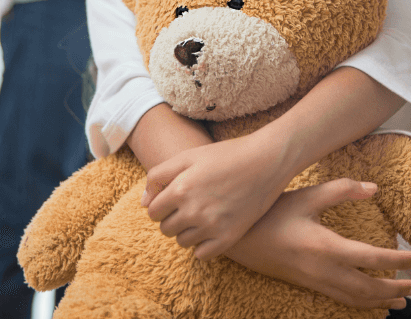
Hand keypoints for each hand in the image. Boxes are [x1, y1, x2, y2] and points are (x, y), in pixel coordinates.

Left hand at [142, 135, 291, 259]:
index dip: (161, 205)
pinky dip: (202, 245)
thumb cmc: (226, 155)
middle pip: (166, 229)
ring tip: (202, 215)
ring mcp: (212, 226)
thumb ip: (159, 176)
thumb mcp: (189, 156)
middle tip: (190, 205)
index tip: (174, 198)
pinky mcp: (229, 237)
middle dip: (172, 218)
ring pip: (182, 242)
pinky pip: (201, 255)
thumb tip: (144, 203)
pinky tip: (211, 229)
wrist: (266, 161)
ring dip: (187, 231)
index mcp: (180, 188)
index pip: (153, 212)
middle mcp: (193, 210)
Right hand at [225, 179, 410, 310]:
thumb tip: (374, 188)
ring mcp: (314, 281)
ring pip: (354, 299)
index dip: (399, 261)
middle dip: (395, 288)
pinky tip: (370, 302)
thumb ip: (341, 190)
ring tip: (401, 301)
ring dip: (380, 301)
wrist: (238, 238)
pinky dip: (360, 303)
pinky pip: (340, 299)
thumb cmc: (271, 213)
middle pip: (367, 288)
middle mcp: (322, 270)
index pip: (371, 259)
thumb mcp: (306, 195)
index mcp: (325, 247)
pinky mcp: (307, 284)